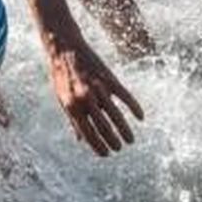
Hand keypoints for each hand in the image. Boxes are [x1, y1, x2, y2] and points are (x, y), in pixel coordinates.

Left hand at [45, 35, 142, 155]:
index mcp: (72, 107)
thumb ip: (72, 119)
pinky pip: (124, 96)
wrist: (63, 47)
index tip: (106, 154)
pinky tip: (141, 117)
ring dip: (124, 130)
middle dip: (112, 141)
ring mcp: (98, 88)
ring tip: (130, 141)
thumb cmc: (60, 74)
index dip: (97, 146)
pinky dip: (134, 107)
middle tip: (119, 149)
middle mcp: (85, 99)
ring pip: (115, 115)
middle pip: (103, 127)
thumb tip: (80, 140)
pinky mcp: (108, 77)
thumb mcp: (61, 98)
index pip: (88, 133)